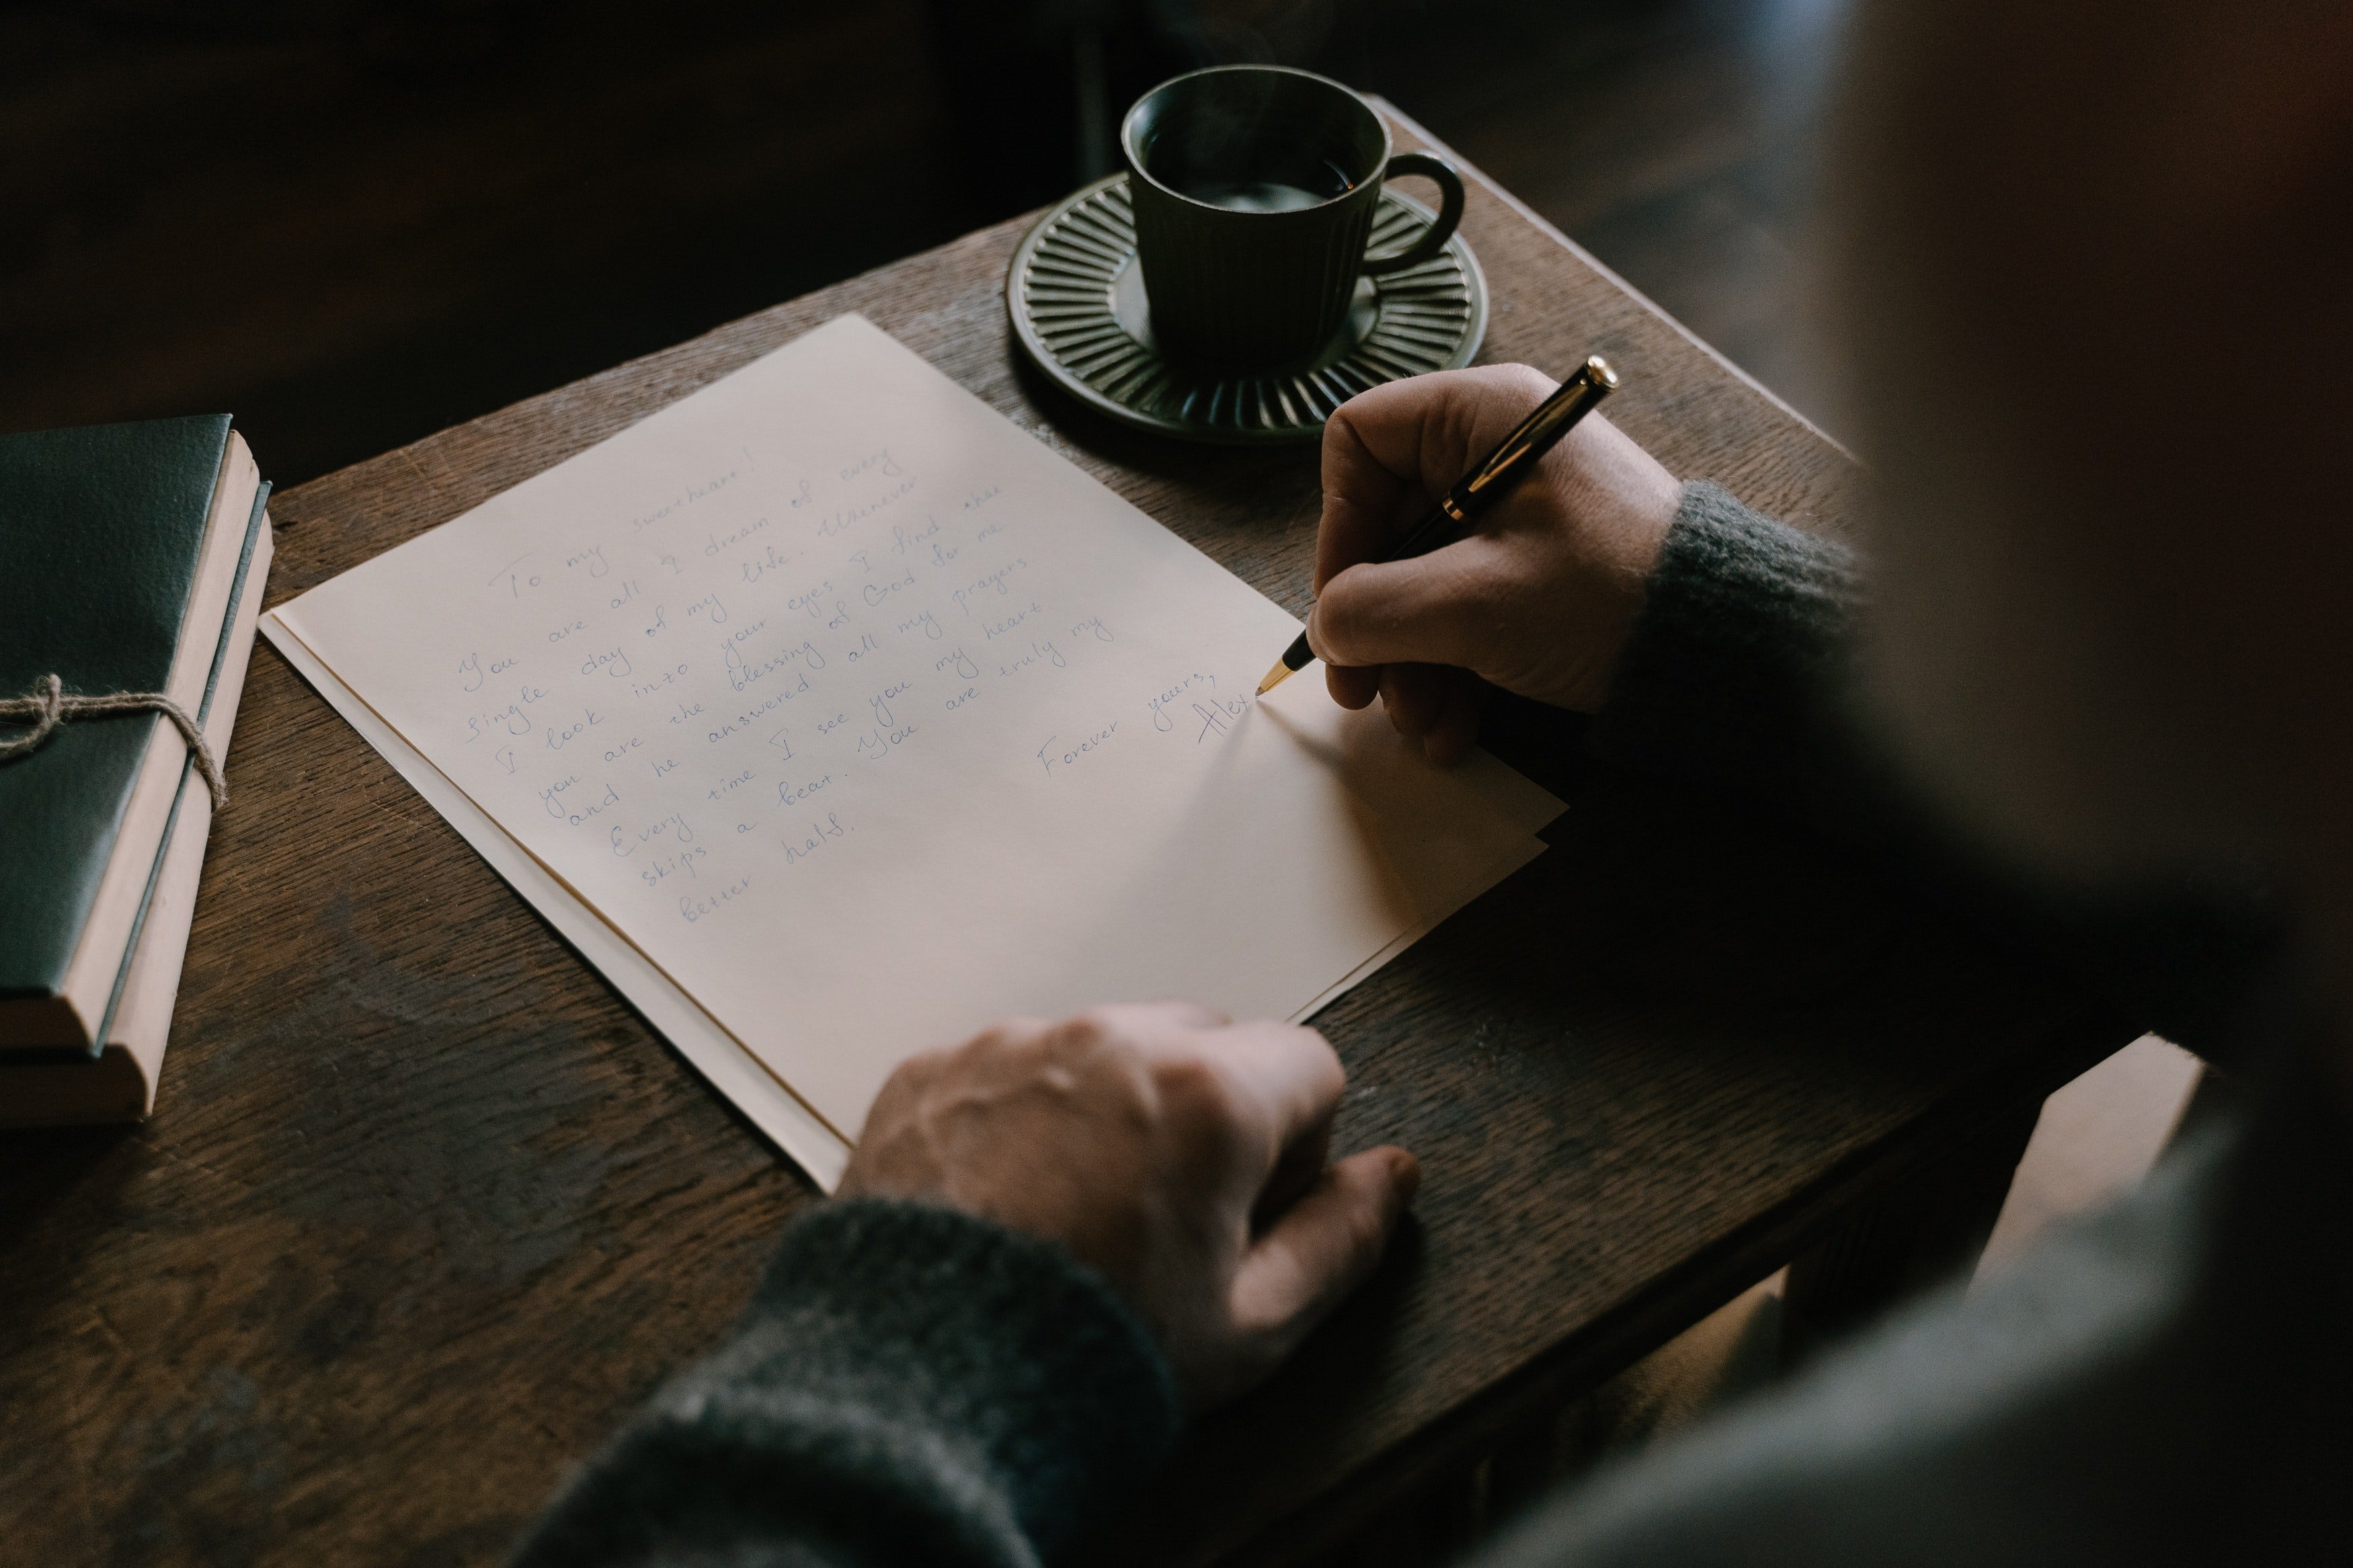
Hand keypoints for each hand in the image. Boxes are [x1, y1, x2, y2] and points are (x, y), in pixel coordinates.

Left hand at [838, 1002, 1419, 1408]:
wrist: (916, 1390)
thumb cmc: (1085, 1360)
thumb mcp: (1252, 1328)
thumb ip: (1341, 1239)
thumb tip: (1391, 1177)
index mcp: (1208, 1095)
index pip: (1309, 1063)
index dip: (1298, 1144)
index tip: (1250, 1207)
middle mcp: (1111, 1043)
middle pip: (1206, 1040)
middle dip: (1208, 1110)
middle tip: (1169, 1215)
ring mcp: (1014, 1047)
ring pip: (1105, 1046)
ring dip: (1114, 1106)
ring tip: (1078, 1215)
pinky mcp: (935, 1068)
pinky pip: (1013, 1066)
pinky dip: (1023, 1115)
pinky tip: (1010, 1203)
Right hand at [1307, 364, 1682, 761]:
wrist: (1724, 648)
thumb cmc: (1606, 597)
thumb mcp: (1471, 605)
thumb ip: (1373, 610)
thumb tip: (1327, 628)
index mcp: (1479, 419)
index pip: (1360, 442)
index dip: (1337, 525)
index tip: (1345, 603)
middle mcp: (1493, 454)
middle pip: (1384, 528)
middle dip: (1372, 622)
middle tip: (1361, 692)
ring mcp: (1518, 515)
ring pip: (1420, 582)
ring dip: (1409, 662)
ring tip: (1421, 724)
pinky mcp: (1537, 571)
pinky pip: (1464, 609)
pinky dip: (1451, 670)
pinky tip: (1454, 730)